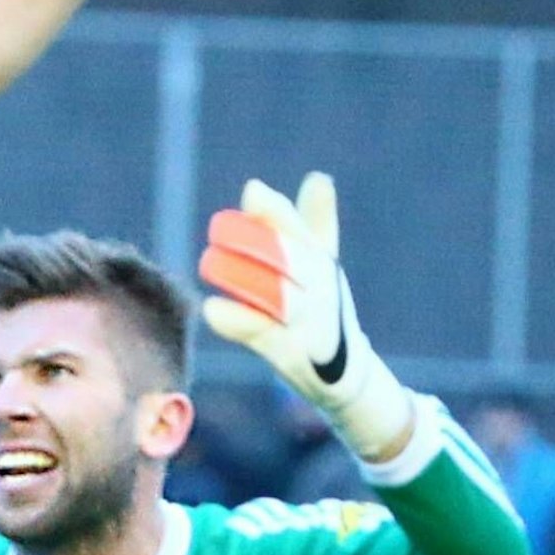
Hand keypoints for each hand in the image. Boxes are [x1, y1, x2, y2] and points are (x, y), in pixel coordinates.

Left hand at [198, 172, 413, 460]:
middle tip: (219, 230)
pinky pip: (262, 335)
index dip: (276, 213)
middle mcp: (320, 290)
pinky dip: (237, 321)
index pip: (300, 232)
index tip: (253, 193)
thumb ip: (312, 224)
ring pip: (281, 296)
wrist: (343, 376)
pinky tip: (213, 309)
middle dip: (256, 242)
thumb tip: (318, 178)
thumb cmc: (325, 312)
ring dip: (246, 278)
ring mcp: (308, 323)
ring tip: (211, 262)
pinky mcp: (291, 354)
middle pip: (290, 260)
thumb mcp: (322, 266)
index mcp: (322, 264)